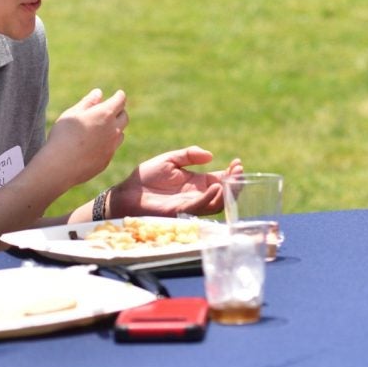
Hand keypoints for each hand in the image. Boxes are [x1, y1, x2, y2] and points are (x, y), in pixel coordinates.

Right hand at [37, 88, 127, 185]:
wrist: (59, 166)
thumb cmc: (63, 136)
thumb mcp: (72, 114)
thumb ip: (88, 102)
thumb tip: (99, 93)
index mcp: (105, 114)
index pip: (121, 100)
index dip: (119, 96)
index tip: (117, 94)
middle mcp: (113, 130)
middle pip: (124, 117)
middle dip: (119, 112)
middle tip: (110, 111)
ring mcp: (112, 147)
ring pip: (120, 134)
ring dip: (115, 128)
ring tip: (101, 128)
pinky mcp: (107, 160)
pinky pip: (112, 149)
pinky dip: (107, 144)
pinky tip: (94, 145)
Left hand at [111, 147, 243, 217]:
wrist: (127, 192)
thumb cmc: (146, 177)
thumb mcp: (170, 160)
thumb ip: (189, 155)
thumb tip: (210, 155)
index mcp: (196, 183)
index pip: (220, 179)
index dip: (231, 173)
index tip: (238, 163)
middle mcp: (196, 195)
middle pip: (223, 194)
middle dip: (235, 184)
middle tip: (240, 171)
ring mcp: (189, 205)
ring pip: (216, 203)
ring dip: (227, 192)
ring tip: (231, 179)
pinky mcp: (180, 211)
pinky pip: (199, 206)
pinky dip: (210, 198)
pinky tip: (216, 186)